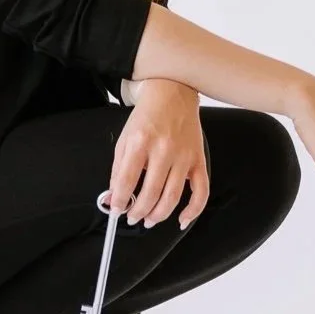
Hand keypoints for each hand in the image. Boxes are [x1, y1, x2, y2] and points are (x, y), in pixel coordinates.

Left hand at [108, 80, 208, 228]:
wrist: (172, 93)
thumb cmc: (147, 117)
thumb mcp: (124, 139)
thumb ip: (118, 170)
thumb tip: (113, 197)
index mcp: (140, 142)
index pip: (127, 181)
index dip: (120, 201)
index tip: (116, 210)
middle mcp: (163, 150)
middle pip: (150, 193)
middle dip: (138, 212)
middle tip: (132, 218)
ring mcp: (184, 156)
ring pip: (173, 196)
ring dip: (159, 215)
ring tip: (148, 220)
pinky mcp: (198, 159)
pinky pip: (201, 191)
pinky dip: (193, 210)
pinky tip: (182, 220)